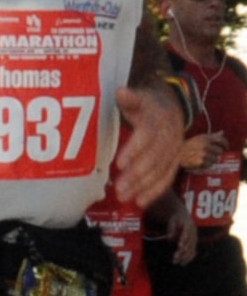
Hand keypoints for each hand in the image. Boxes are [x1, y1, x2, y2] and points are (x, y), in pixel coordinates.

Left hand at [115, 84, 186, 208]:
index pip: (147, 135)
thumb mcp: (139, 96)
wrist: (173, 105)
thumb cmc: (147, 104)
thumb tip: (121, 92)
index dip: (134, 150)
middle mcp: (170, 135)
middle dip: (137, 175)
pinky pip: (167, 178)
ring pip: (161, 171)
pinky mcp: (175, 161)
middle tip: (118, 189)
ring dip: (143, 187)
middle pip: (154, 157)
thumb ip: (130, 98)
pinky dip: (155, 191)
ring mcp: (175, 150)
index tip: (118, 163)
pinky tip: (140, 203)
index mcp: (159, 118)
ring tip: (125, 198)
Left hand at [165, 204, 198, 265]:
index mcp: (189, 225)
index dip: (184, 239)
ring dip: (184, 256)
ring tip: (176, 262)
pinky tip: (182, 263)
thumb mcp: (172, 220)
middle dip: (182, 251)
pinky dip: (188, 258)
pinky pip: (193, 252)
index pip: (187, 233)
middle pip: (189, 243)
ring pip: (191, 249)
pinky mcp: (194, 243)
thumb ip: (171, 228)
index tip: (180, 246)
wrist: (184, 216)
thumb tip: (169, 238)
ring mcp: (195, 239)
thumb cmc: (176, 218)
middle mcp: (194, 233)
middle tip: (175, 257)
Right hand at [178, 129, 226, 170]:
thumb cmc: (189, 146)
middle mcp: (205, 145)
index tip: (226, 147)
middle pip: (220, 151)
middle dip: (216, 153)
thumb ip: (212, 135)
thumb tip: (222, 132)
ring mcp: (203, 154)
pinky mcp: (201, 162)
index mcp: (205, 138)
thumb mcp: (199, 138)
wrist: (177, 154)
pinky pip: (210, 165)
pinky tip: (201, 162)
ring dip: (212, 159)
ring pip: (216, 159)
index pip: (221, 140)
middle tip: (211, 154)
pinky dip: (207, 164)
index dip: (225, 144)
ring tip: (205, 158)